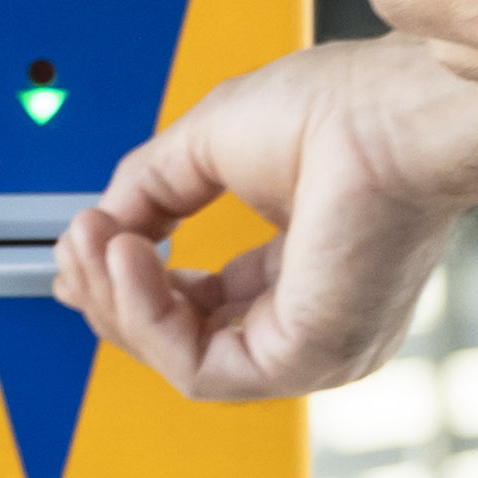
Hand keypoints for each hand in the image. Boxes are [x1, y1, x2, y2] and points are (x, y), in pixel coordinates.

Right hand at [52, 35, 477, 406]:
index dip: (134, 278)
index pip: (201, 304)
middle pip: (184, 339)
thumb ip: (152, 188)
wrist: (397, 110)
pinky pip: (199, 368)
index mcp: (303, 269)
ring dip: (120, 301)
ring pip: (184, 363)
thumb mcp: (212, 141)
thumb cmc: (348, 109)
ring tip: (99, 241)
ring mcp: (314, 345)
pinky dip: (147, 315)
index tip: (89, 241)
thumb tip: (103, 224)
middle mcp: (313, 318)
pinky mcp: (307, 357)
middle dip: (114, 292)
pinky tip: (129, 258)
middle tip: (80, 241)